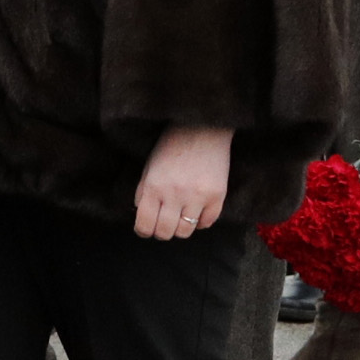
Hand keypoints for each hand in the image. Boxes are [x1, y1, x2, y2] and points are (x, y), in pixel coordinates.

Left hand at [133, 124, 234, 241]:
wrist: (203, 127)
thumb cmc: (172, 146)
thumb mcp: (149, 166)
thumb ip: (143, 192)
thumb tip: (141, 214)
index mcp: (154, 187)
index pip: (144, 225)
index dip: (143, 231)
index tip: (146, 228)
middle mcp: (175, 195)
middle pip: (165, 233)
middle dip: (161, 232)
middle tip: (163, 223)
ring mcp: (198, 197)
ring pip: (186, 231)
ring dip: (181, 227)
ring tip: (180, 216)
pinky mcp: (217, 196)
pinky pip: (207, 223)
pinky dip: (200, 221)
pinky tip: (196, 211)